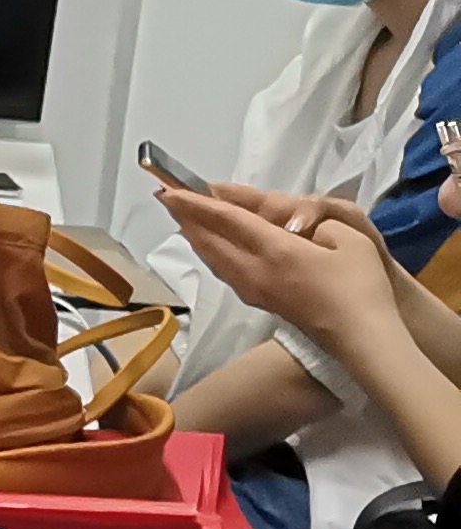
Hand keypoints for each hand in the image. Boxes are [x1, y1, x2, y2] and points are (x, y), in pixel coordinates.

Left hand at [159, 185, 404, 352]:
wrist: (360, 337)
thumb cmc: (360, 285)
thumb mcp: (349, 239)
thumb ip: (319, 223)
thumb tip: (293, 227)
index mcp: (275, 250)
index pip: (228, 221)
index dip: (198, 203)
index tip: (172, 190)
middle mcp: (255, 271)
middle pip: (211, 241)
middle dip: (188, 218)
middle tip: (168, 199)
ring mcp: (255, 290)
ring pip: (214, 260)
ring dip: (196, 238)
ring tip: (184, 221)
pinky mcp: (262, 303)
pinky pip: (225, 272)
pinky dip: (211, 255)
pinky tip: (212, 252)